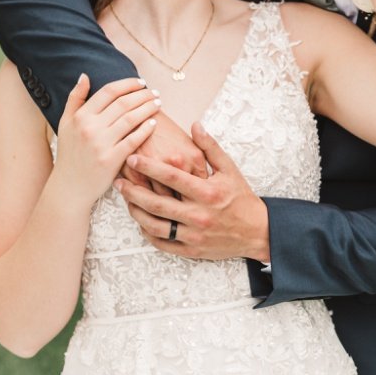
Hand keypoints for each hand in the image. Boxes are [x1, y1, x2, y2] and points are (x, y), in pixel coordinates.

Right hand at [52, 74, 161, 205]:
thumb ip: (75, 98)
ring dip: (148, 108)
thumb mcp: (65, 123)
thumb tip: (85, 76)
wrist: (69, 186)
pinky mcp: (112, 160)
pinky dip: (145, 130)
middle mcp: (90, 128)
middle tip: (155, 92)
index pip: (108, 92)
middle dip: (143, 94)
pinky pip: (133, 140)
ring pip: (131, 119)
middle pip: (123, 103)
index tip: (140, 82)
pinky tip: (154, 123)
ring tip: (158, 104)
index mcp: (80, 116)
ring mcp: (101, 144)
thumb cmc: (69, 154)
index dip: (127, 84)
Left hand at [113, 122, 270, 259]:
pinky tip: (140, 220)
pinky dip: (147, 232)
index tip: (131, 158)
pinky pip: (162, 242)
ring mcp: (194, 234)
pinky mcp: (191, 250)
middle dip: (132, 191)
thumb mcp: (229, 169)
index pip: (171, 177)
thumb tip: (194, 124)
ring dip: (135, 212)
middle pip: (156, 203)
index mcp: (207, 192)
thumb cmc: (241, 198)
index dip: (148, 167)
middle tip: (118, 181)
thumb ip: (209, 147)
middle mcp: (198, 214)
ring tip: (126, 199)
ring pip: (154, 225)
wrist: (257, 232)